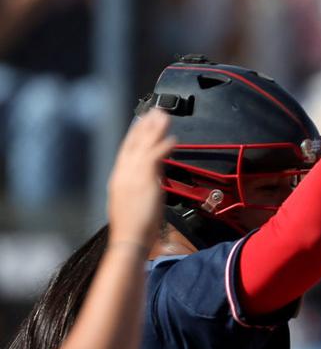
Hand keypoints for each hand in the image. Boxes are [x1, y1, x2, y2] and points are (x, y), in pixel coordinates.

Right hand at [107, 109, 175, 248]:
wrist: (129, 238)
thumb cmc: (133, 226)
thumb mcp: (132, 201)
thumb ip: (140, 185)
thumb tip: (151, 178)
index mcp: (119, 177)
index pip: (126, 149)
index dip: (134, 133)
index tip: (141, 121)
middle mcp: (124, 172)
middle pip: (134, 142)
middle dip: (145, 124)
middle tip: (154, 110)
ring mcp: (133, 174)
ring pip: (145, 144)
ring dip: (156, 129)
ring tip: (165, 116)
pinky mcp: (145, 179)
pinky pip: (156, 156)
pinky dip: (164, 145)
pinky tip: (173, 139)